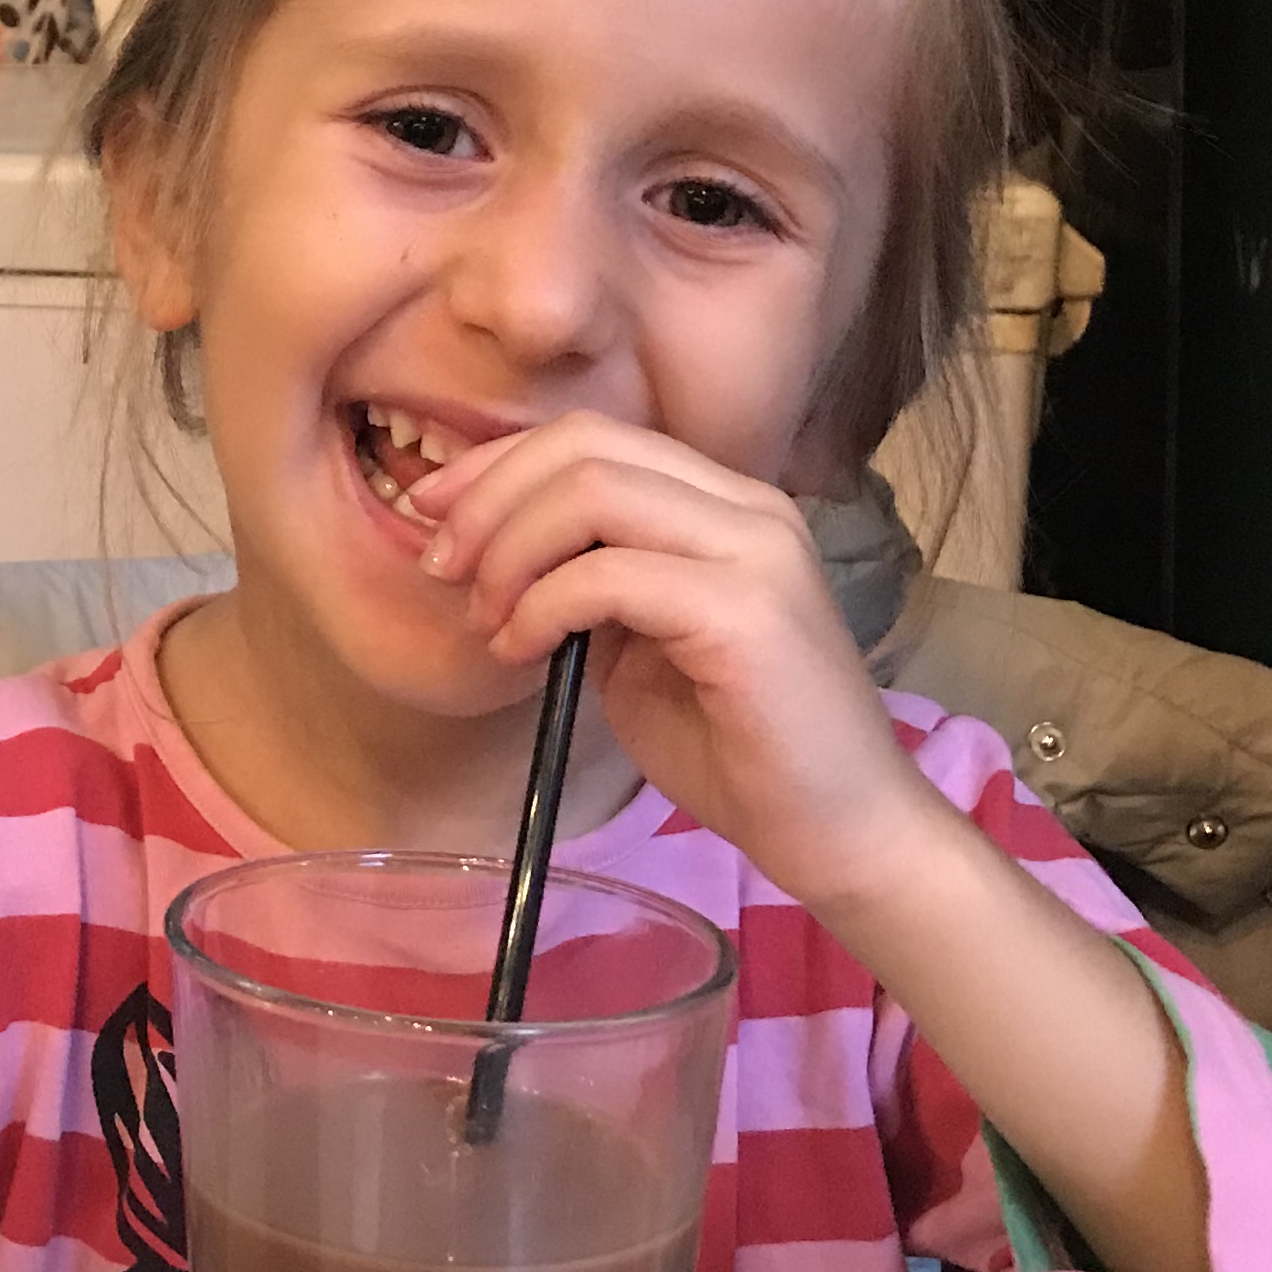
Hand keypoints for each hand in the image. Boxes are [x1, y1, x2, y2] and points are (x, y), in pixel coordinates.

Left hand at [406, 416, 924, 907]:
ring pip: (592, 492)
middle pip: (585, 447)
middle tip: (443, 566)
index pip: (594, 439)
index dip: (499, 465)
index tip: (432, 512)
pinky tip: (522, 649)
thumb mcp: (637, 648)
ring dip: (511, 549)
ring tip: (487, 618)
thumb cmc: (739, 751)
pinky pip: (608, 574)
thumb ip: (586, 587)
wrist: (838, 832)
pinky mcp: (746, 611)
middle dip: (489, 497)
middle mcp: (749, 508)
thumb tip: (498, 556)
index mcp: (725, 506)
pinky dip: (542, 604)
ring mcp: (755, 551)